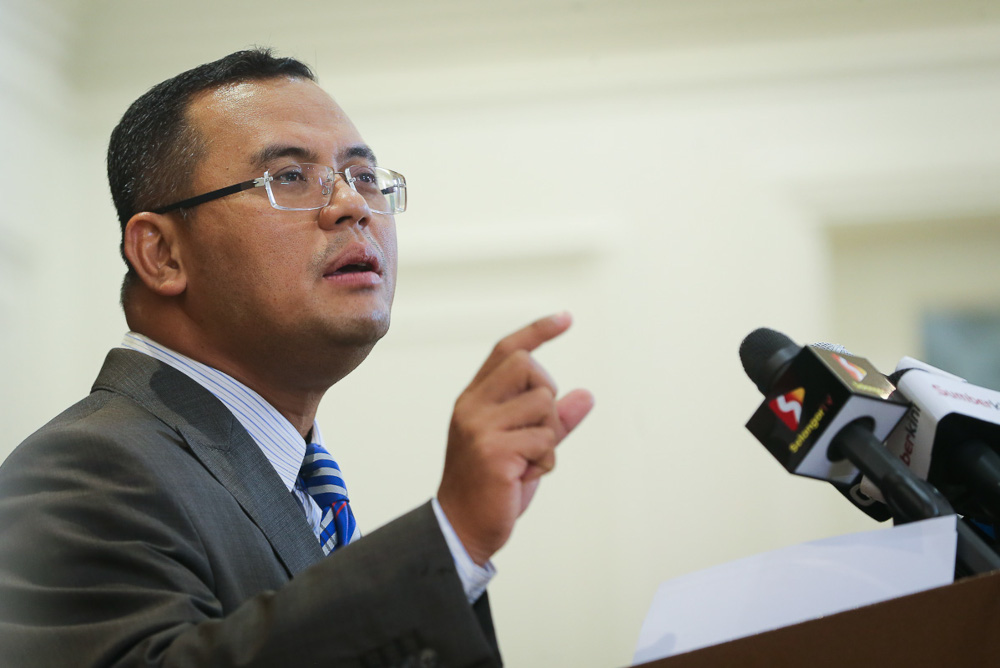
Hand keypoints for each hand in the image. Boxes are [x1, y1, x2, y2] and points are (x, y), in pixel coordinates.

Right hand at [437, 312, 593, 564]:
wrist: (462, 528)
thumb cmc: (494, 487)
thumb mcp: (526, 447)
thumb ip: (554, 420)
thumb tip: (586, 395)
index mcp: (475, 399)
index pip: (506, 350)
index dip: (538, 331)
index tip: (566, 318)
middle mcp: (473, 406)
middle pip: (527, 365)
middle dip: (546, 393)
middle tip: (538, 431)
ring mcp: (480, 427)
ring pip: (543, 404)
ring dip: (549, 437)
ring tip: (529, 462)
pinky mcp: (494, 451)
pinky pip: (545, 439)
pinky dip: (547, 461)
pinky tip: (525, 477)